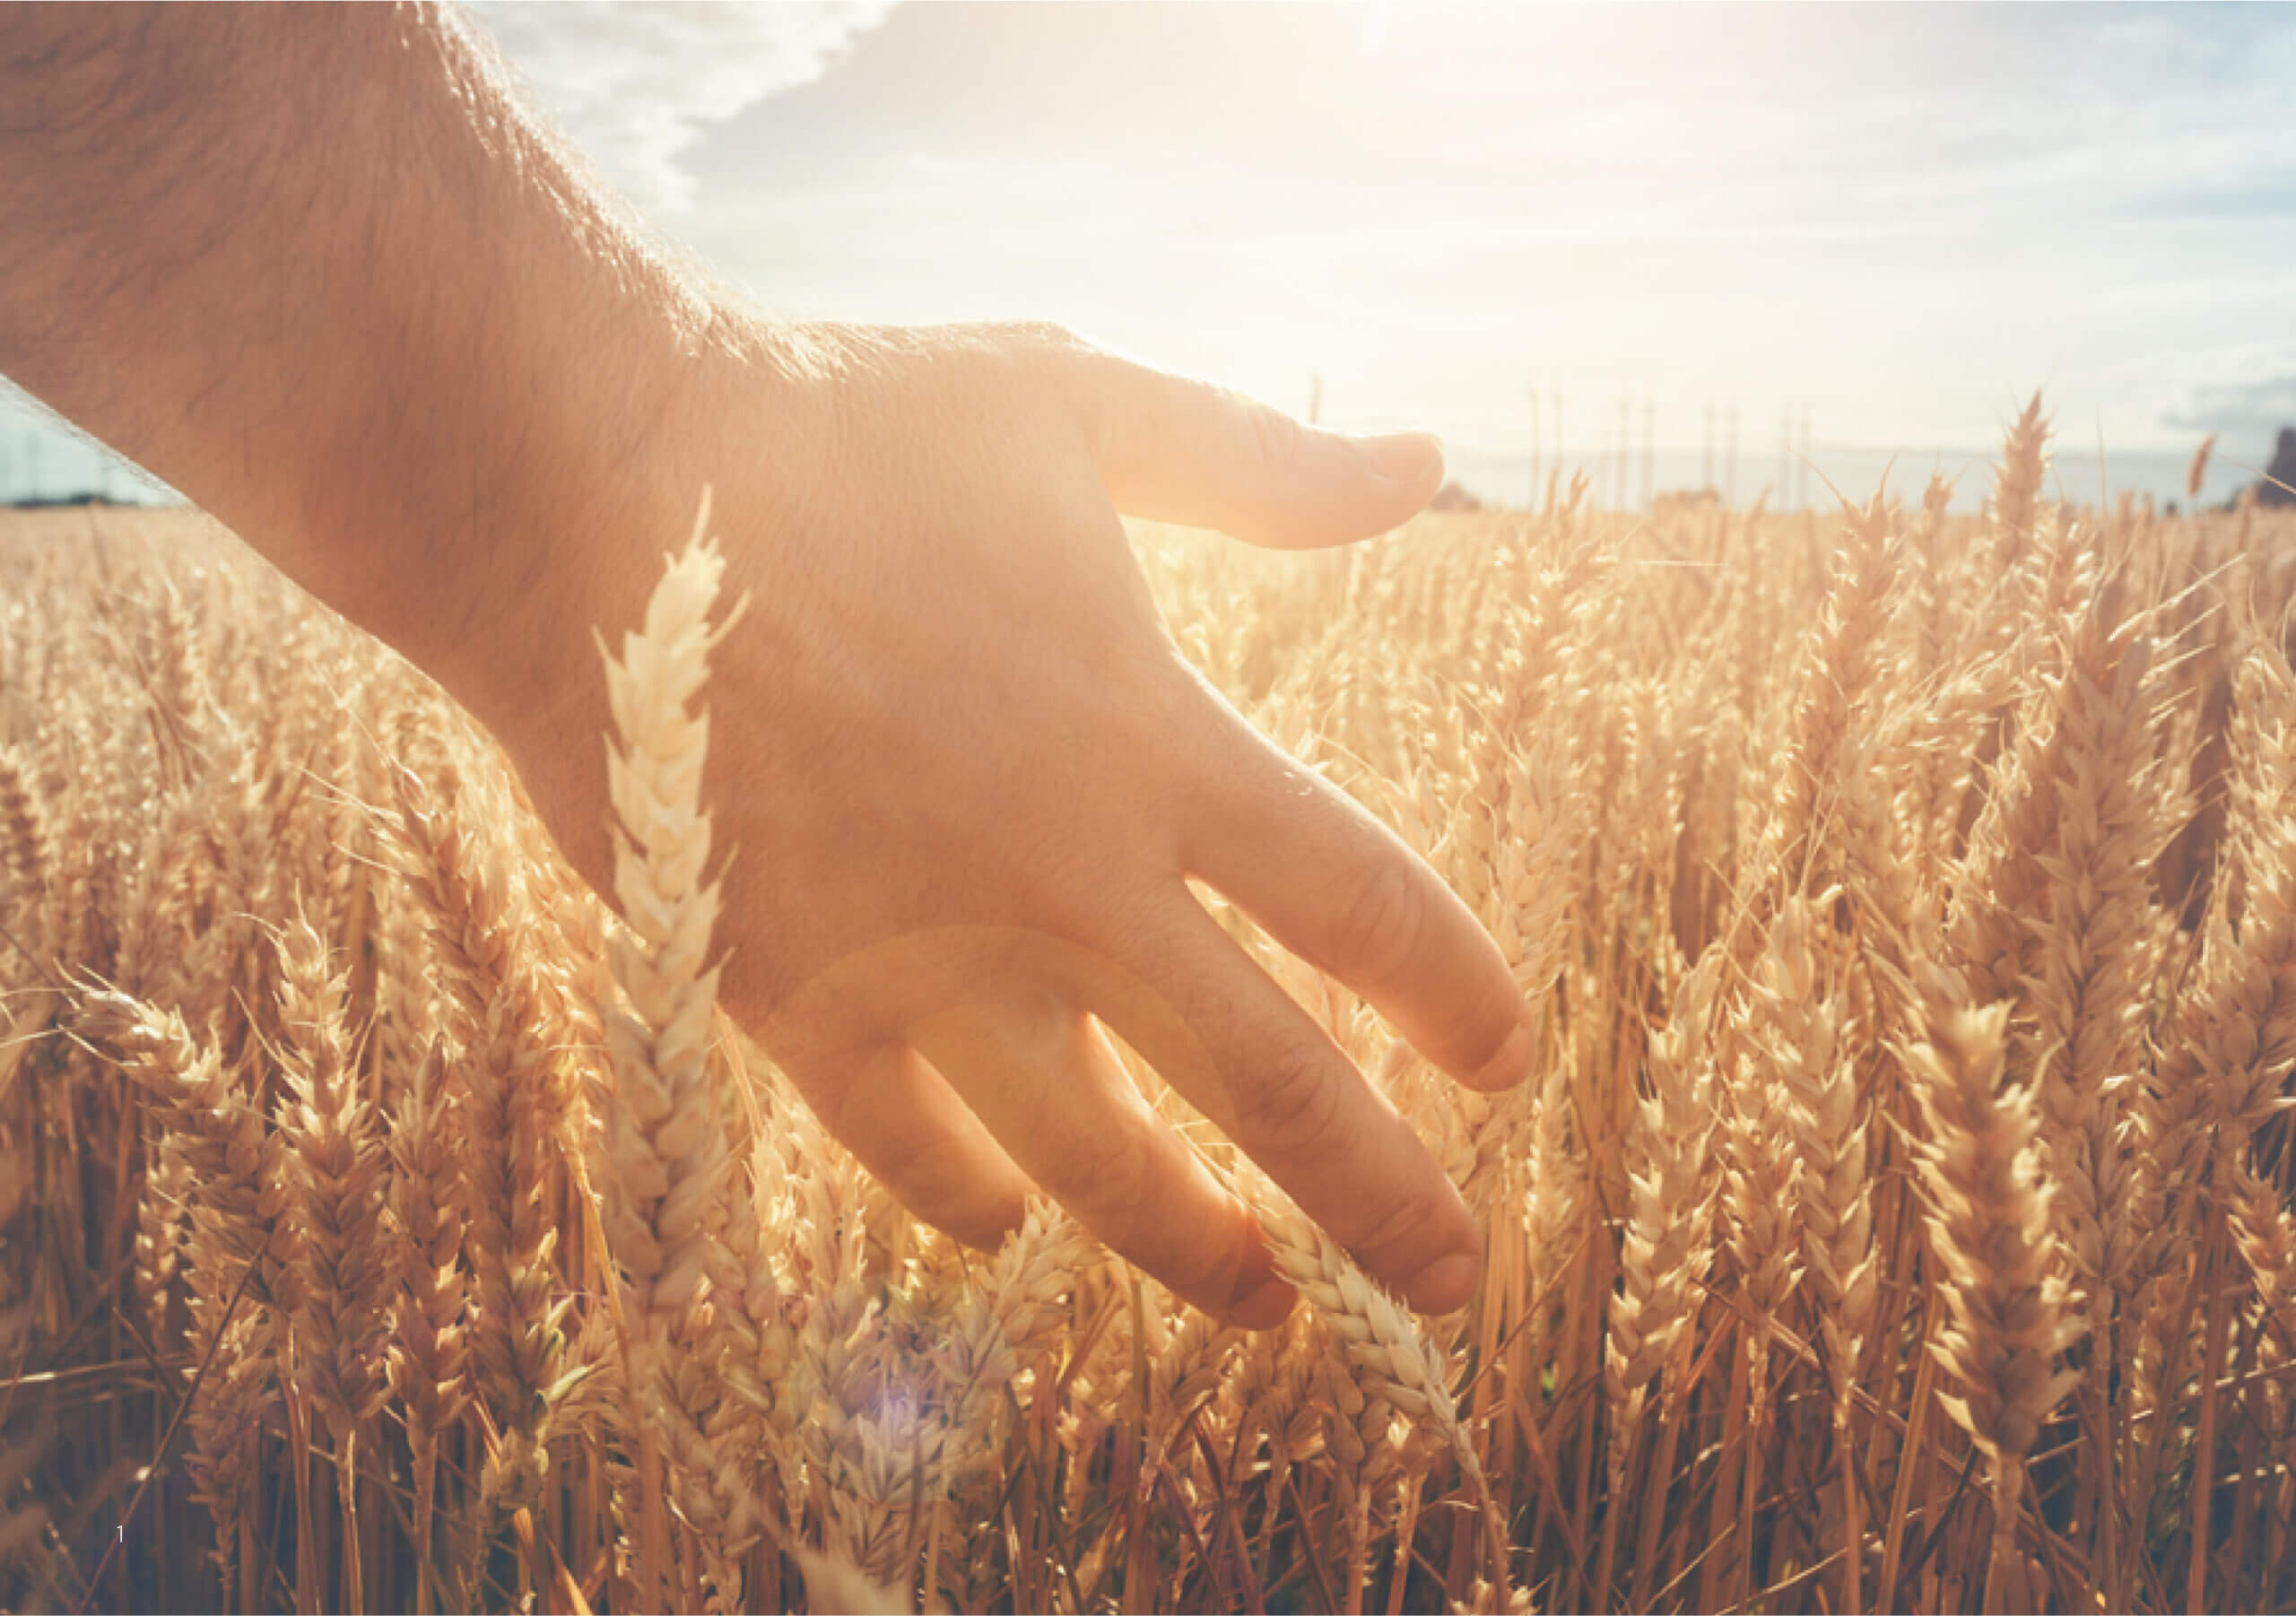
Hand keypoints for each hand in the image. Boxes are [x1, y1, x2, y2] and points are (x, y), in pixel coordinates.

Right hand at [481, 319, 1533, 1327]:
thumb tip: (1434, 465)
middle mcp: (1056, 880)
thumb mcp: (1070, 399)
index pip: (1359, 904)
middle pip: (1269, 1083)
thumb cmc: (831, 426)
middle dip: (1380, 1197)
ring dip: (1190, 1245)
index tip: (1508, 1062)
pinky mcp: (786, 997)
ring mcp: (918, 958)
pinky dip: (968, 1198)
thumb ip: (1258, 460)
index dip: (1455, 993)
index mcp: (1146, 736)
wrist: (576, 488)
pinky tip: (1010, 1229)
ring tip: (1263, 1305)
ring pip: (1091, 1159)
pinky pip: (901, 1144)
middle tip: (1458, 1285)